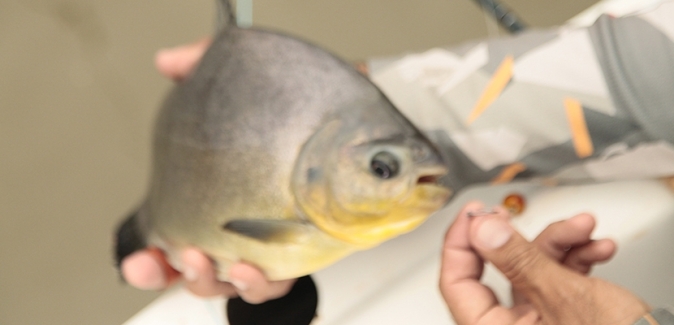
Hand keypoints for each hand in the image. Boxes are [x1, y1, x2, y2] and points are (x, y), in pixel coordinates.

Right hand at [120, 39, 294, 303]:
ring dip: (217, 281)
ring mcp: (265, 247)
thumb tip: (169, 62)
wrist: (343, 128)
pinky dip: (262, 284)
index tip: (140, 255)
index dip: (149, 259)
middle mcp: (234, 231)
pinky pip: (278, 284)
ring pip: (231, 285)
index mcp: (208, 204)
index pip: (169, 241)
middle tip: (172, 257)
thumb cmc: (286, 118)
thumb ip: (203, 68)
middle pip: (193, 271)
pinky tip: (257, 268)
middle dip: (175, 273)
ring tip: (218, 262)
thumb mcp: (241, 86)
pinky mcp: (299, 255)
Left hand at [440, 201, 649, 324]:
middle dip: (518, 238)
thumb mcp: (565, 296)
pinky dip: (577, 261)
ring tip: (583, 229)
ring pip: (534, 271)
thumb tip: (482, 229)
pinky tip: (597, 249)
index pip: (456, 284)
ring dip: (560, 244)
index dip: (459, 242)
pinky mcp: (566, 319)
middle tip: (512, 212)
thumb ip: (519, 260)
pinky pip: (559, 282)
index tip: (472, 212)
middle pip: (498, 272)